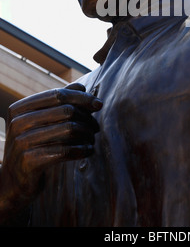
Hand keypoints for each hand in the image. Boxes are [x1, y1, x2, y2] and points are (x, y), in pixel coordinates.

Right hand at [0, 82, 101, 221]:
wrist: (13, 181)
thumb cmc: (32, 145)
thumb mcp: (40, 121)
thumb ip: (58, 103)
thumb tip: (82, 87)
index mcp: (20, 107)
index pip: (58, 95)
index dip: (82, 98)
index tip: (98, 104)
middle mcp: (18, 122)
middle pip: (66, 111)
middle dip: (86, 118)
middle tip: (95, 127)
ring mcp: (21, 142)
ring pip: (68, 130)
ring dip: (86, 134)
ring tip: (91, 139)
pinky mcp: (29, 162)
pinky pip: (64, 151)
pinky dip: (81, 150)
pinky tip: (88, 151)